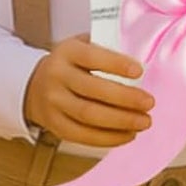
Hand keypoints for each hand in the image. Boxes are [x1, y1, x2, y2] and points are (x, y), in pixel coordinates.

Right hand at [23, 34, 153, 146]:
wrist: (36, 86)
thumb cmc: (71, 65)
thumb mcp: (82, 47)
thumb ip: (106, 49)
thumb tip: (142, 60)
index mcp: (66, 52)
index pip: (91, 56)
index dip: (116, 64)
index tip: (139, 71)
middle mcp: (56, 76)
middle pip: (92, 89)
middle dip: (125, 98)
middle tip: (149, 102)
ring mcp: (54, 102)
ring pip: (89, 115)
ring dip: (121, 121)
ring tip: (144, 121)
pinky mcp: (56, 126)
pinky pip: (84, 136)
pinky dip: (110, 138)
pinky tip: (129, 134)